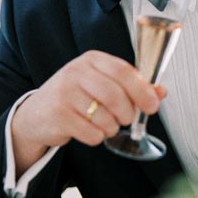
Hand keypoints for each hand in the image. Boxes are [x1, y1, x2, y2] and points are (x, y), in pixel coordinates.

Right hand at [11, 51, 164, 174]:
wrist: (37, 114)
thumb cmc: (74, 97)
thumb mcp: (101, 84)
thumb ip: (131, 86)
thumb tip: (160, 92)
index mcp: (91, 60)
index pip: (123, 71)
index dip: (142, 90)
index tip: (153, 105)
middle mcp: (75, 72)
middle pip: (115, 95)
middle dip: (128, 112)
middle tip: (127, 119)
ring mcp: (65, 93)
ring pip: (105, 117)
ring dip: (111, 127)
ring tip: (102, 124)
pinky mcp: (58, 115)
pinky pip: (92, 133)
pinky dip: (96, 137)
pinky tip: (87, 130)